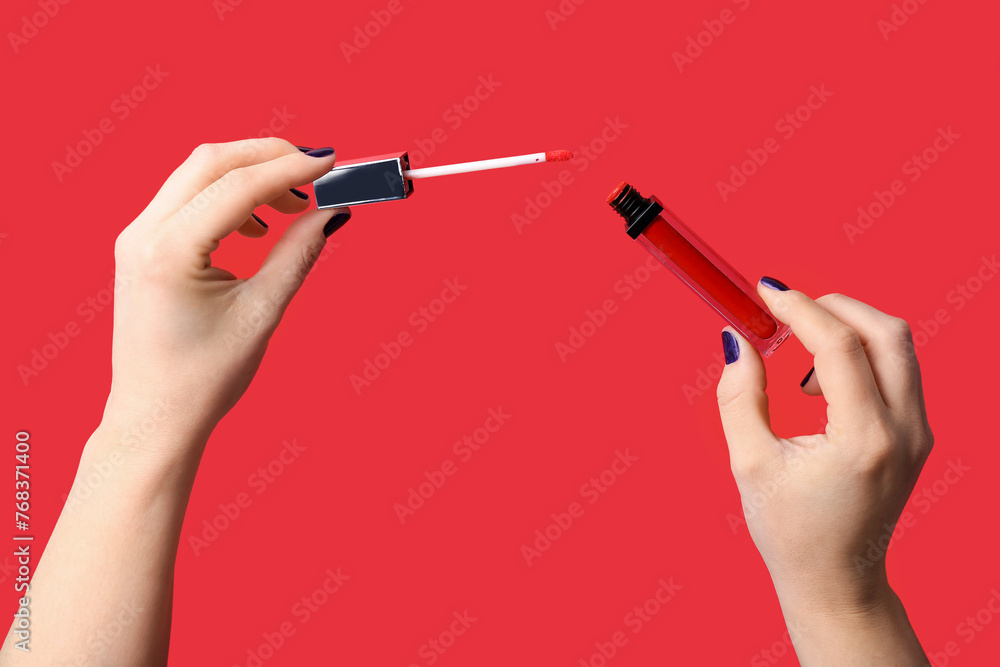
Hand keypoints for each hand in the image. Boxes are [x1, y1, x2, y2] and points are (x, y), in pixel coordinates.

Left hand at [104, 139, 347, 458]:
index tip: (332, 162)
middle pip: (211, 162)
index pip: (237, 186)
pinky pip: (188, 198)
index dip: (290, 168)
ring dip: (249, 175)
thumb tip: (333, 211)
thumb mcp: (262, 313)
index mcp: (169, 252)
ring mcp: (137, 236)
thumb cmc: (204, 378)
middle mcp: (143, 234)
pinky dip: (228, 196)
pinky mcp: (142, 245)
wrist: (155, 418)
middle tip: (317, 171)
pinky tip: (259, 227)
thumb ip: (298, 253)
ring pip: (197, 173)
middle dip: (269, 157)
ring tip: (294, 206)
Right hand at [716, 280, 931, 664]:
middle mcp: (904, 431)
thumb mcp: (750, 463)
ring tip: (799, 360)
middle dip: (833, 306)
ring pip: (898, 345)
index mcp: (863, 439)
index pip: (838, 345)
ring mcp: (919, 433)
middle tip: (786, 309)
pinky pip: (898, 369)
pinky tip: (820, 383)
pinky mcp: (918, 435)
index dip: (798, 308)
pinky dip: (861, 354)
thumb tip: (735, 339)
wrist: (837, 579)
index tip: (765, 290)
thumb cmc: (790, 530)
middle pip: (885, 331)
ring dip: (848, 329)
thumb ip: (739, 395)